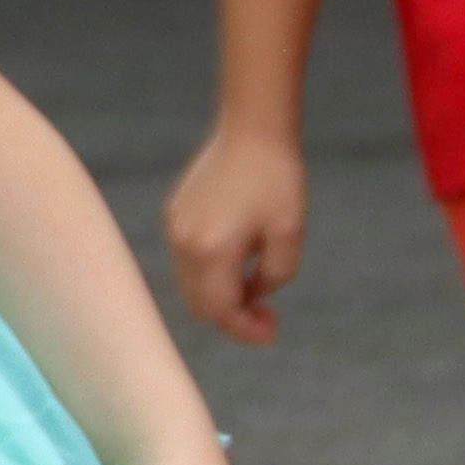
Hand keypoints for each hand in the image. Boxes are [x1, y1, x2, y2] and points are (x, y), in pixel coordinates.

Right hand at [161, 124, 307, 343]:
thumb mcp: (290, 234)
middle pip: (200, 304)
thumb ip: (274, 276)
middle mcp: (184, 244)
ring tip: (256, 290)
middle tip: (268, 318)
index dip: (246, 330)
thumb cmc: (278, 181)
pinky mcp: (175, 216)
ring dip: (221, 296)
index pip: (220, 310)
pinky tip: (238, 262)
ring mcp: (175, 229)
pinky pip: (188, 261)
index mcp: (212, 251)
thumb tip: (255, 295)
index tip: (273, 331)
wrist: (253, 133)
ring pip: (191, 284)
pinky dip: (210, 274)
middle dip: (233, 319)